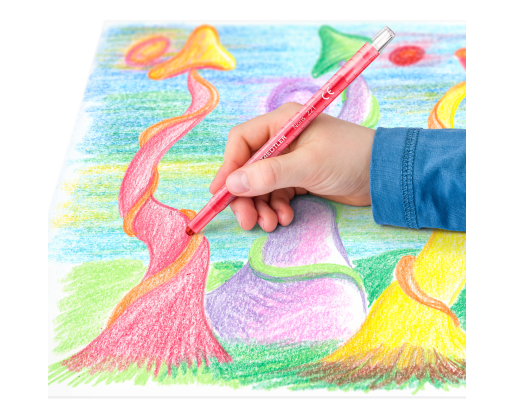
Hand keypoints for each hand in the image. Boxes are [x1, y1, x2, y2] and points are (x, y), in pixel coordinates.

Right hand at [209, 102, 375, 231]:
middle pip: (248, 167)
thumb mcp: (308, 165)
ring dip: (261, 206)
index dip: (229, 166)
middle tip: (246, 220)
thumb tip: (232, 184)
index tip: (220, 193)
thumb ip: (270, 174)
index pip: (242, 141)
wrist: (384, 175)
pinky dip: (276, 207)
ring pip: (261, 185)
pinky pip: (276, 194)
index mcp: (282, 123)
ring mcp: (290, 160)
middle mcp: (282, 140)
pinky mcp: (299, 178)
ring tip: (270, 224)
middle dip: (245, 195)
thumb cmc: (349, 158)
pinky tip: (285, 218)